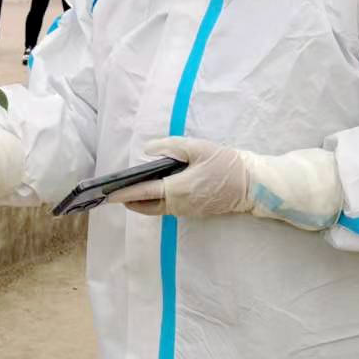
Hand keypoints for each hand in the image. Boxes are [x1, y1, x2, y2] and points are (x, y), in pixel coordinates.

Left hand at [108, 138, 253, 218]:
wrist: (253, 185)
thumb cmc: (226, 164)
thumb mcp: (198, 148)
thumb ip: (170, 147)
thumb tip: (147, 150)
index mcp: (176, 189)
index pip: (142, 192)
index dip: (122, 192)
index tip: (106, 193)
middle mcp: (178, 205)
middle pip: (145, 206)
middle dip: (128, 200)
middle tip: (112, 192)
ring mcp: (186, 211)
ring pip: (156, 208)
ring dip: (141, 201)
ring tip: (128, 190)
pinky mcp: (193, 212)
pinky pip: (168, 208)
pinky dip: (155, 201)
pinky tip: (152, 190)